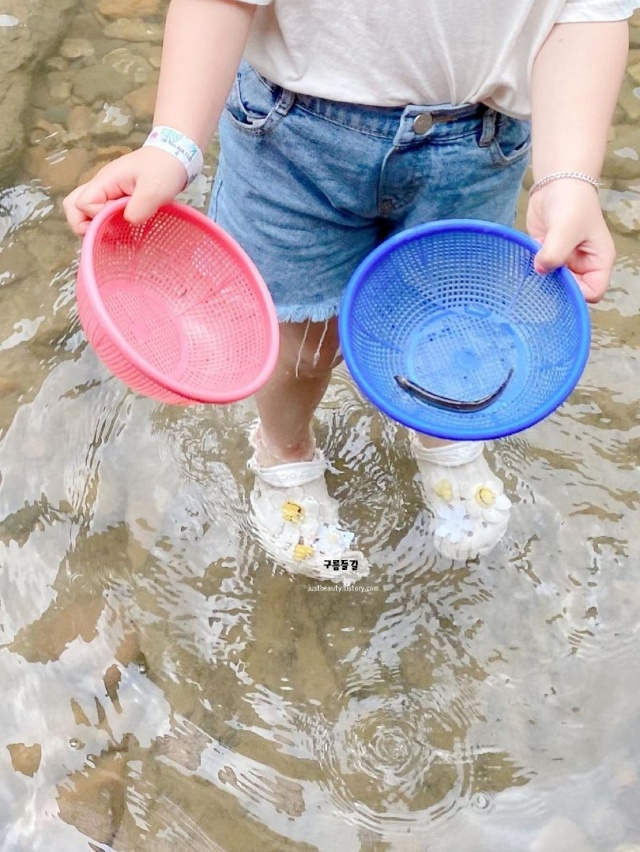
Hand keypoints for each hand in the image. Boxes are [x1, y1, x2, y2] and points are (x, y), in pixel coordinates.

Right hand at [63, 147, 188, 235]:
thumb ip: (138, 208)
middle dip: (85, 227)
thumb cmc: (164, 169)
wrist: (174, 156)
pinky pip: (102, 215)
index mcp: (105, 181)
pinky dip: (109, 227)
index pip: (82, 204)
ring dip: (97, 229)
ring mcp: (108, 193)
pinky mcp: (117, 200)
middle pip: (74, 207)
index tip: (119, 219)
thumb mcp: (154, 189)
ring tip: (119, 238)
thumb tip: (127, 221)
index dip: (97, 217)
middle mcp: (101, 187)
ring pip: (86, 213)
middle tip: (107, 236)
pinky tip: (125, 234)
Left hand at [525, 180, 615, 303]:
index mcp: (598, 262)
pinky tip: (524, 264)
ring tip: (531, 271)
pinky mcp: (547, 256)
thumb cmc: (571, 204)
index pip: (593, 292)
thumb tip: (540, 270)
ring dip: (542, 280)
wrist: (556, 183)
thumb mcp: (565, 229)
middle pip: (572, 291)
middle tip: (540, 279)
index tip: (558, 282)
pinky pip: (540, 272)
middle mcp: (583, 266)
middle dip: (556, 288)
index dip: (577, 293)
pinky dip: (532, 271)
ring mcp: (564, 262)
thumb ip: (554, 253)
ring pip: (553, 284)